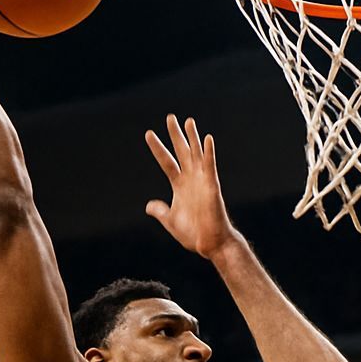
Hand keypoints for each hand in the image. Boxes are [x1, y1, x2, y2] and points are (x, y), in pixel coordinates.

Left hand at [145, 115, 237, 259]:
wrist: (210, 244)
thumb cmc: (194, 234)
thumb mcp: (171, 221)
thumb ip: (160, 211)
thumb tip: (149, 206)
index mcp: (180, 186)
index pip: (166, 162)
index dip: (157, 148)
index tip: (148, 134)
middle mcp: (191, 179)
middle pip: (181, 152)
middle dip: (175, 135)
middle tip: (170, 117)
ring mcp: (202, 181)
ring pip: (196, 154)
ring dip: (192, 137)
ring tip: (187, 121)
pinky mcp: (212, 186)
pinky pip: (209, 166)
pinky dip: (208, 152)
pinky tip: (206, 138)